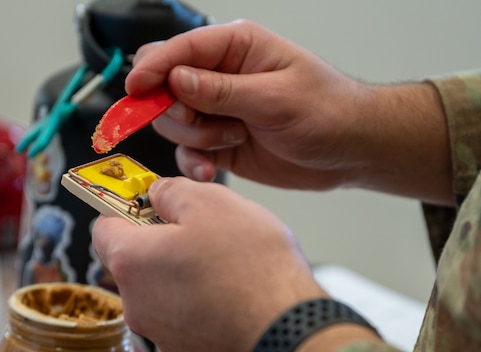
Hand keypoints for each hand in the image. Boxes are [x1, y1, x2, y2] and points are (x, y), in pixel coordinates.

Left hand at [92, 176, 326, 351]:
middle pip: (133, 258)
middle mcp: (135, 302)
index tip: (148, 200)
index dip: (125, 207)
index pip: (103, 226)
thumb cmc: (250, 270)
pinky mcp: (186, 349)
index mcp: (129, 262)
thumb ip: (172, 191)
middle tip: (198, 227)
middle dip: (159, 239)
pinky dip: (198, 298)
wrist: (286, 333)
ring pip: (160, 286)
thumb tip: (160, 194)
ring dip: (181, 269)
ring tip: (223, 260)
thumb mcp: (210, 202)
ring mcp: (159, 330)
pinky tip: (229, 289)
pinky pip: (182, 312)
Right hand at [126, 20, 451, 204]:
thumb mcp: (275, 98)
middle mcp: (218, 76)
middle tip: (199, 125)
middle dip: (174, 111)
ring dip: (195, 139)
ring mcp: (215, 111)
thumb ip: (221, 90)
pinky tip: (212, 170)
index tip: (135, 91)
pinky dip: (194, 164)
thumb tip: (175, 80)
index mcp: (235, 47)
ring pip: (172, 123)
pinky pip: (186, 153)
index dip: (151, 69)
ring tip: (233, 140)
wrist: (349, 150)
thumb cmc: (327, 111)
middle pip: (162, 87)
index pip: (177, 50)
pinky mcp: (217, 143)